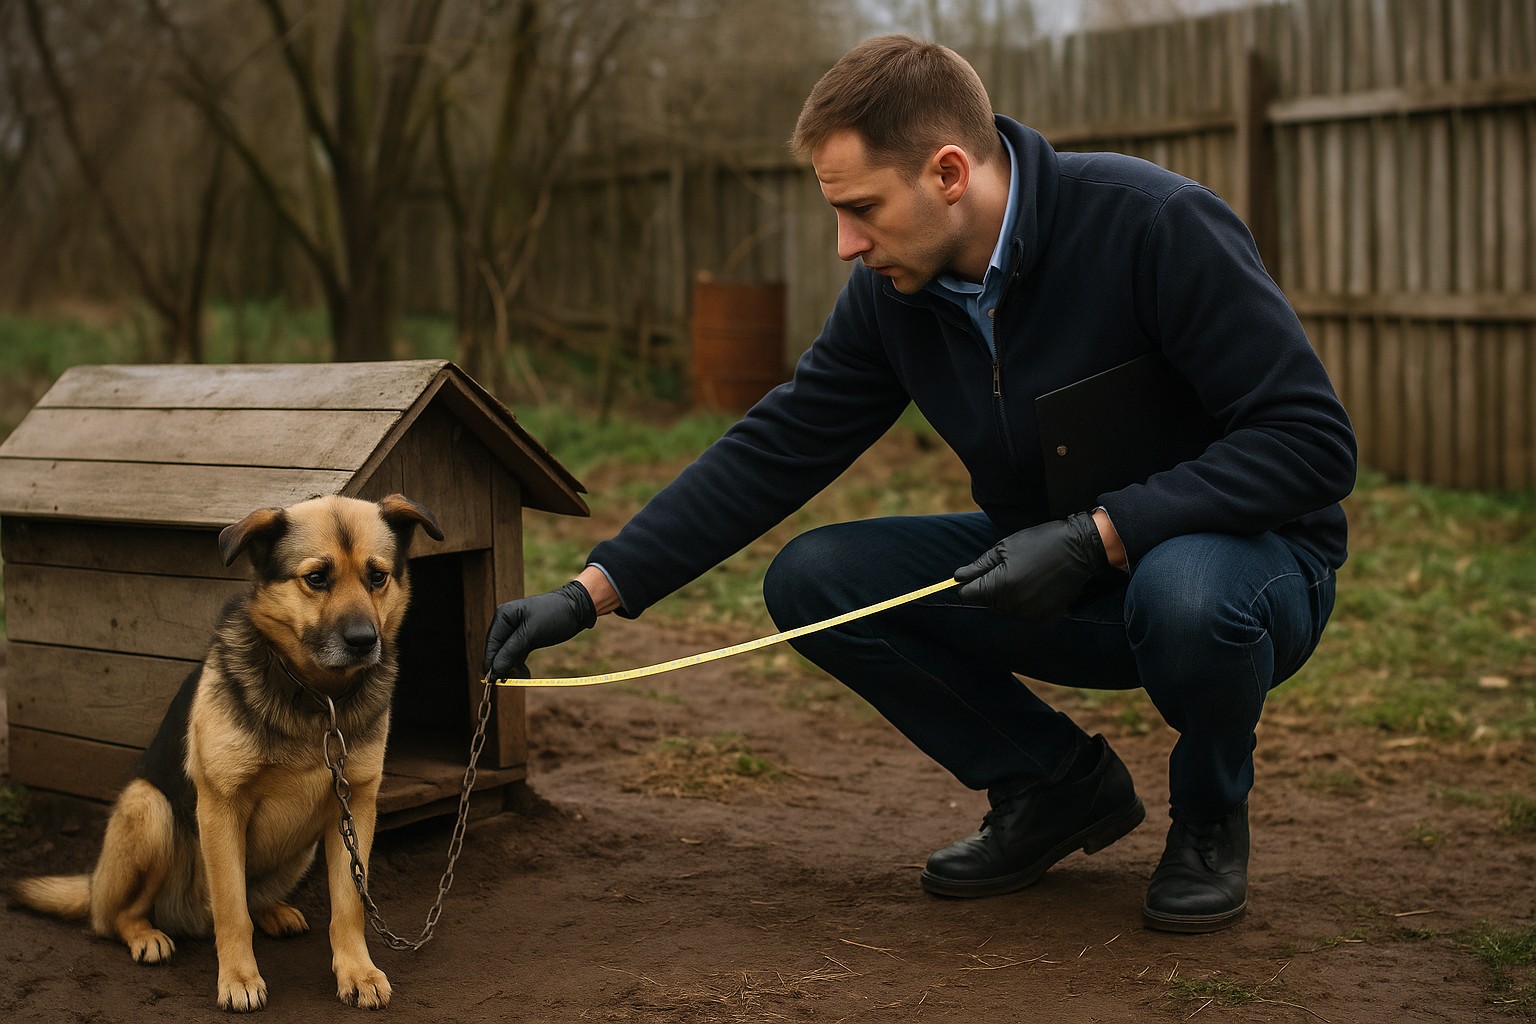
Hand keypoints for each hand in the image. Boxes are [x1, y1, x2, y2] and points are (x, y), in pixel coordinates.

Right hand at [483, 581, 596, 680]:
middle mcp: (506, 622)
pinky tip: (525, 673)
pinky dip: (519, 664)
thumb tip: (494, 670)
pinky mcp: (525, 638)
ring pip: (506, 655)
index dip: (492, 662)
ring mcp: (515, 631)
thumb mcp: (531, 634)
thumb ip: (511, 651)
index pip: (491, 644)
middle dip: (504, 665)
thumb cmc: (554, 615)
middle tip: (514, 679)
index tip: (494, 680)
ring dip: (512, 667)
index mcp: (504, 616)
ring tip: (524, 675)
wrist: (577, 608)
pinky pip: (516, 654)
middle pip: (497, 650)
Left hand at [954, 512, 1107, 618]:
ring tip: (1022, 575)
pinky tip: (1033, 585)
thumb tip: (958, 577)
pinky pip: (1021, 613)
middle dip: (987, 589)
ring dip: (1004, 597)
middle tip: (1005, 568)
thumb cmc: (1040, 542)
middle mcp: (1014, 604)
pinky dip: (1022, 602)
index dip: (968, 583)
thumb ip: (980, 566)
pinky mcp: (1043, 616)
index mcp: (1001, 585)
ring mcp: (1029, 613)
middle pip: (985, 603)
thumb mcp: (1005, 547)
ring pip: (1003, 610)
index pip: (969, 594)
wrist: (1078, 548)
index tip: (975, 574)